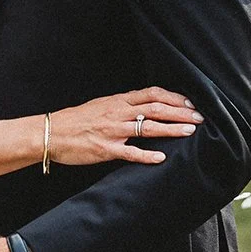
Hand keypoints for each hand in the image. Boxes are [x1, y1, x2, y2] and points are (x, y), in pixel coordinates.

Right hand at [51, 86, 202, 166]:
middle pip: (155, 108)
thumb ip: (122, 107)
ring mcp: (112, 131)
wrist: (51, 133)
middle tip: (199, 117)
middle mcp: (118, 113)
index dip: (173, 97)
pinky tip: (162, 157)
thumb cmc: (75, 120)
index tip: (190, 103)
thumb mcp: (100, 106)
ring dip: (171, 129)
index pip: (151, 94)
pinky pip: (130, 152)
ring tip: (190, 131)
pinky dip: (147, 155)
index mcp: (117, 101)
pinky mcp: (105, 149)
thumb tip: (144, 108)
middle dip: (180, 113)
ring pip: (148, 127)